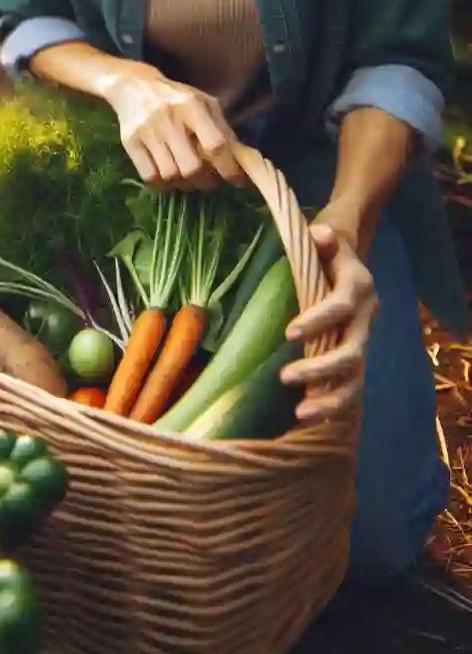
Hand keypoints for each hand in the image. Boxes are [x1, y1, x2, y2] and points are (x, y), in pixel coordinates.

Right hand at [104, 63, 243, 190]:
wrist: (133, 86)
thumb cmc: (176, 97)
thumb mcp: (204, 103)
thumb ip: (222, 128)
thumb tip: (241, 160)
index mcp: (192, 106)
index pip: (215, 145)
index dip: (228, 168)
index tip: (236, 180)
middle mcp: (169, 118)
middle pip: (192, 167)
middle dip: (205, 181)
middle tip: (208, 180)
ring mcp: (147, 131)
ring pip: (171, 176)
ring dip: (184, 183)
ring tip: (188, 177)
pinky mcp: (129, 142)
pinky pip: (150, 177)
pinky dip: (163, 184)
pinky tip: (169, 176)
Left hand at [280, 217, 377, 424]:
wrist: (348, 255)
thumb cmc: (327, 246)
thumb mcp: (324, 234)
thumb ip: (322, 238)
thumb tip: (320, 234)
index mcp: (359, 286)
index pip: (341, 306)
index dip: (318, 320)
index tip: (289, 333)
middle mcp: (367, 316)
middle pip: (352, 351)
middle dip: (321, 369)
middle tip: (286, 377)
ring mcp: (363, 338)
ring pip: (355, 376)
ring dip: (331, 398)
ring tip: (301, 413)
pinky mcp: (355, 354)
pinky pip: (350, 386)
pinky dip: (334, 405)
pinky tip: (312, 419)